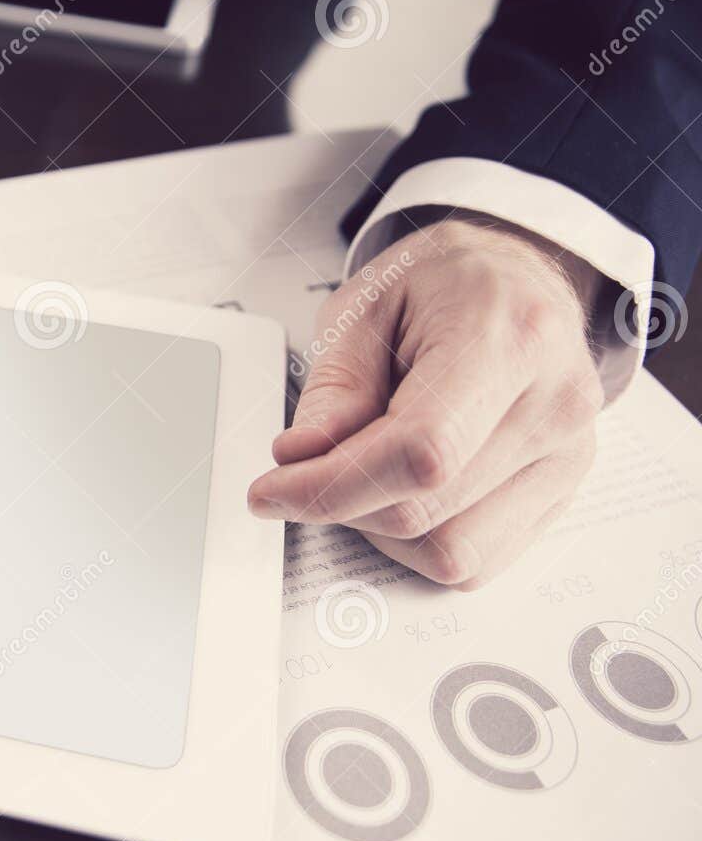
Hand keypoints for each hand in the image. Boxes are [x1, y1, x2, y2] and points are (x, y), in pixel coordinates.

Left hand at [247, 214, 604, 588]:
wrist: (518, 279)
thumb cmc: (446, 284)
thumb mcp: (365, 305)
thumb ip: (334, 386)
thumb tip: (303, 459)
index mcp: (511, 340)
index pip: (420, 452)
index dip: (333, 486)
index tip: (273, 489)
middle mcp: (555, 404)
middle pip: (425, 510)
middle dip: (341, 502)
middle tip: (304, 470)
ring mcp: (567, 456)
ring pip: (449, 552)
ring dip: (380, 529)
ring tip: (365, 469)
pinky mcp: (560, 494)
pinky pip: (476, 561)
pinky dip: (418, 541)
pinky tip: (401, 490)